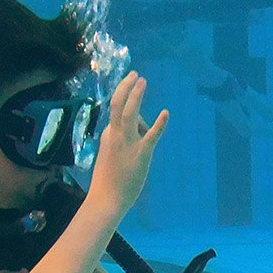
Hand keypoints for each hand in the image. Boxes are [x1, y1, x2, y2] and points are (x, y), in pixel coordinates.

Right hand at [87, 72, 168, 214]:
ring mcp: (128, 143)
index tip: (131, 93)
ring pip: (130, 113)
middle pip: (118, 104)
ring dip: (136, 95)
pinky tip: (166, 113)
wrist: (107, 199)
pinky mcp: (142, 153)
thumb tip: (136, 130)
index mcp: (109, 134)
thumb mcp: (110, 155)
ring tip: (142, 81)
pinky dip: (160, 123)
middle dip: (125, 86)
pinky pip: (152, 135)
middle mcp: (116, 135)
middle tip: (135, 74)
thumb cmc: (108, 180)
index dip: (126, 104)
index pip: (118, 113)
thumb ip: (120, 141)